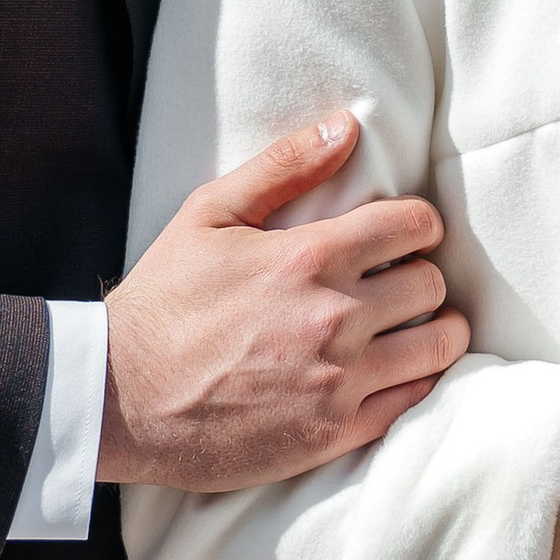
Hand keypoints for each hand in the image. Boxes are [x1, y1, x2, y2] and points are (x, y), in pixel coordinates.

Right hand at [99, 113, 468, 491]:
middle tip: (403, 281)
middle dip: (423, 276)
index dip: (419, 225)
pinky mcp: (332, 433)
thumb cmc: (164, 301)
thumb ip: (283, 165)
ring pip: (438, 347)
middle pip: (431, 285)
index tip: (407, 235)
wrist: (121, 400)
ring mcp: (337, 381)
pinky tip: (399, 372)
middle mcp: (335, 317)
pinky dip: (417, 383)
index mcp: (310, 257)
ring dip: (436, 331)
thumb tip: (346, 126)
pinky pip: (412, 403)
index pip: (414, 225)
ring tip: (417, 328)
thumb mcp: (210, 214)